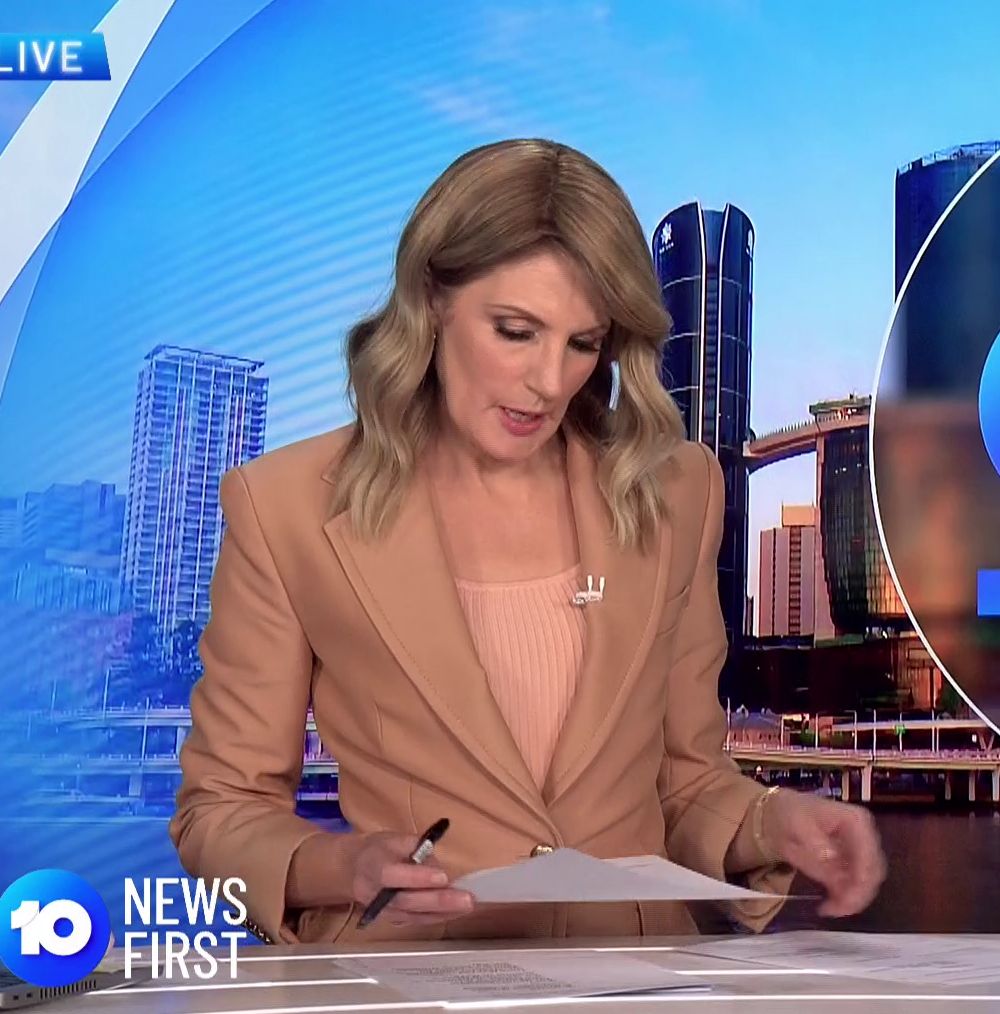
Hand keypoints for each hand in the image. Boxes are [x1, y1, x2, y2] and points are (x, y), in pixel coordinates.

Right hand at [350, 831, 475, 926]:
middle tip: (466, 900)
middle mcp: (377, 896)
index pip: (394, 875)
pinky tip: (457, 912)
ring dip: (443, 912)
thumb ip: (414, 849)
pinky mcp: (393, 920)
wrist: (354, 870)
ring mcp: (384, 912)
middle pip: (408, 901)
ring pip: (414, 915)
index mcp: (373, 868)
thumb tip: (436, 865)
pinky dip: (438, 917)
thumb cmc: (377, 850)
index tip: (443, 877)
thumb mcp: (393, 838)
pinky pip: (417, 920)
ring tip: (467, 906)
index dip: (418, 877)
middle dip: (439, 901)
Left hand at [761, 789, 886, 916]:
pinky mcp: (851, 871)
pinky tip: (827, 908)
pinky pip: (854, 891)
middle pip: (873, 873)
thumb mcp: (798, 822)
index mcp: (857, 821)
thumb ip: (815, 840)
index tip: (847, 895)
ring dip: (852, 902)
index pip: (870, 854)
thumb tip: (832, 857)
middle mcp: (865, 839)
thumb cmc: (791, 813)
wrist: (781, 818)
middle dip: (858, 894)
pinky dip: (844, 902)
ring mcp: (860, 856)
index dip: (863, 877)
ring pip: (867, 886)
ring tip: (828, 909)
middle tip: (836, 908)